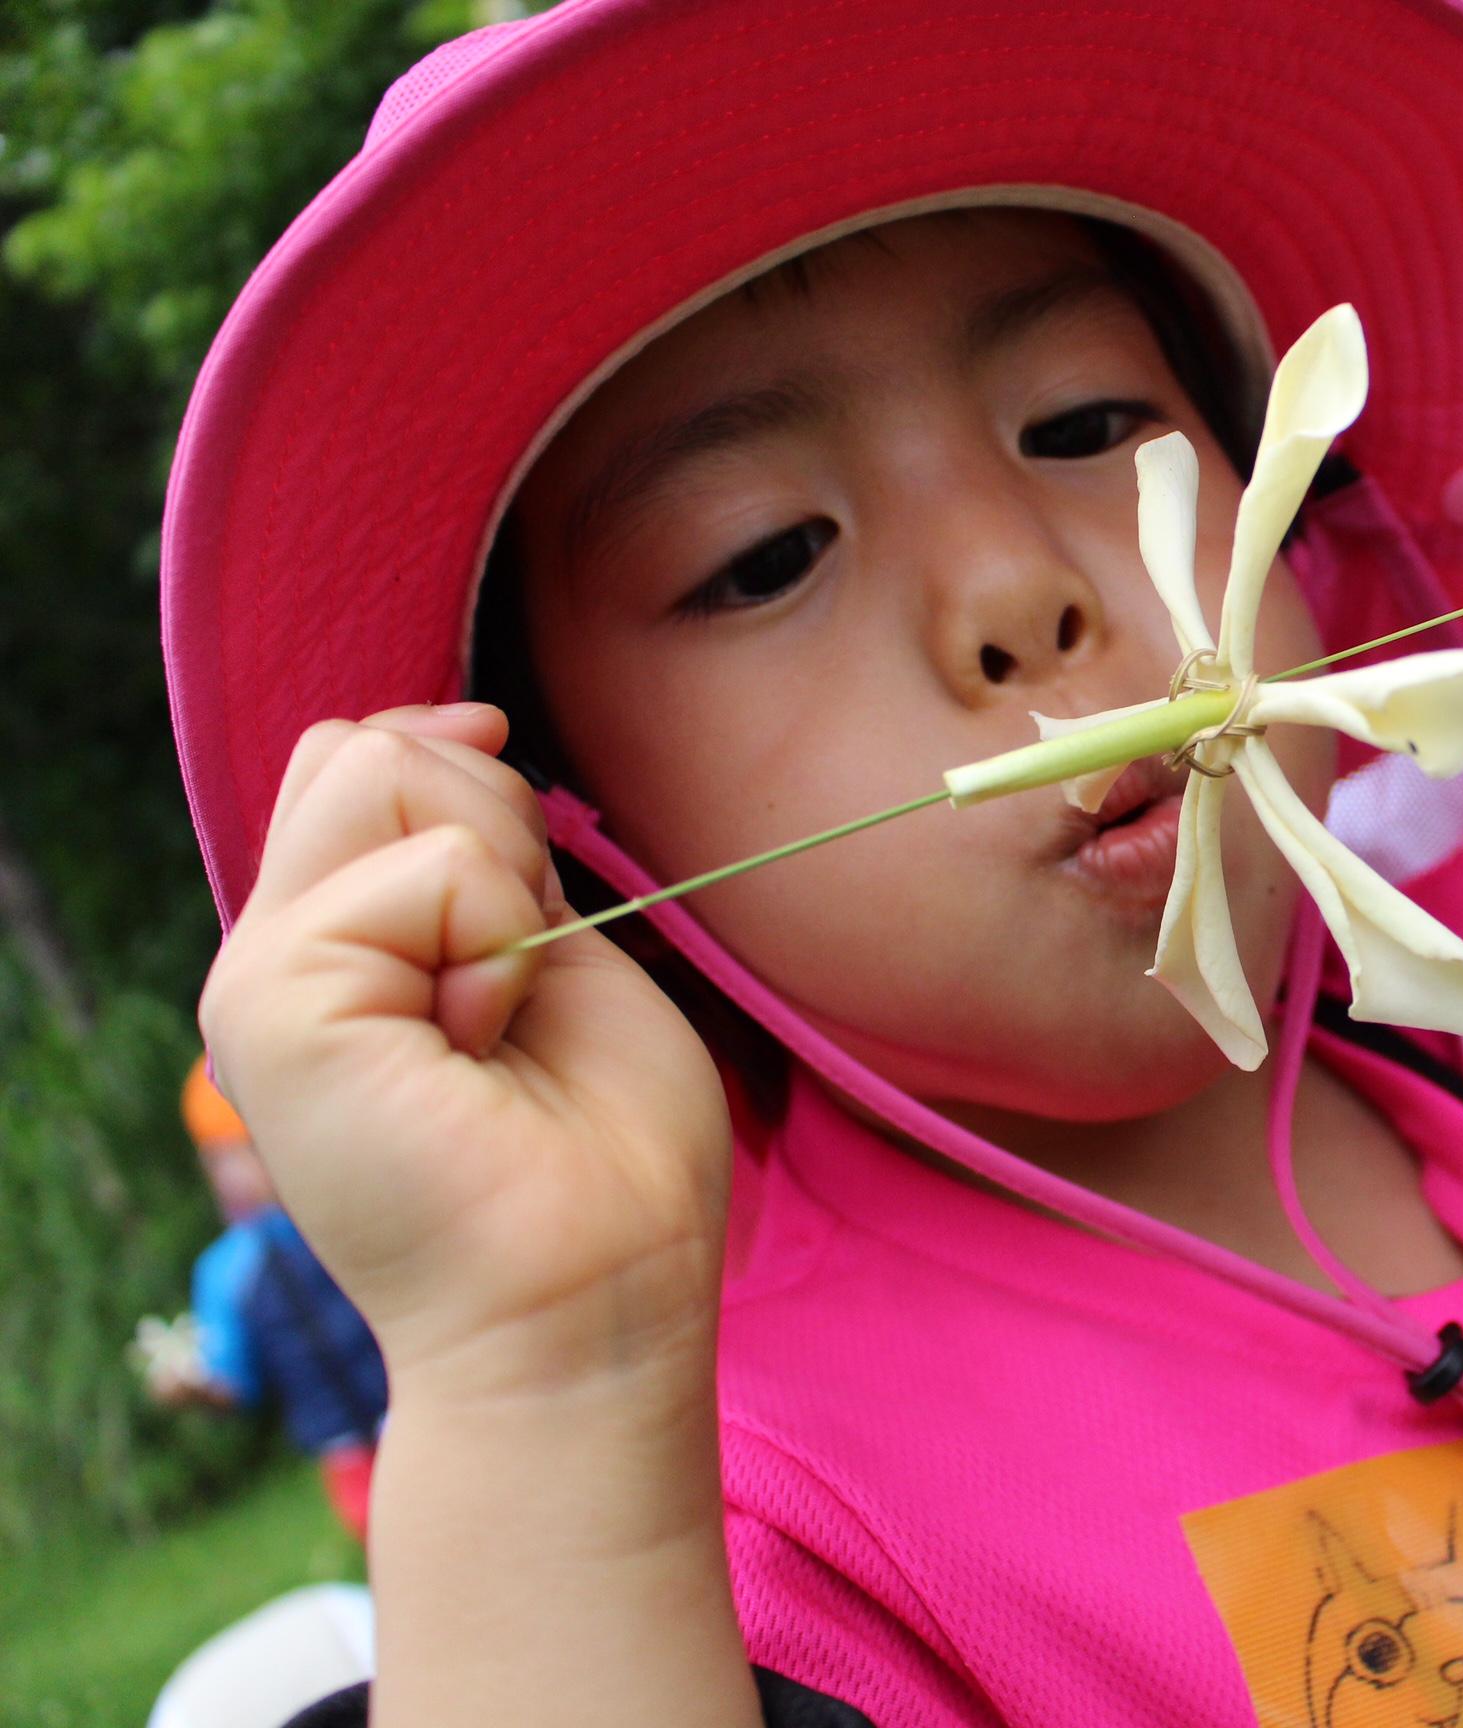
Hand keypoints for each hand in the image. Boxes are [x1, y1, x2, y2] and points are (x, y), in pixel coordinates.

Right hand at [198, 704, 730, 1407]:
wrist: (594, 1302)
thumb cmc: (604, 1156)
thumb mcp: (549, 951)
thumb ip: (484, 854)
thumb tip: (458, 721)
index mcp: (339, 945)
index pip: (365, 756)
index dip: (464, 770)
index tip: (532, 882)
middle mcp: (280, 954)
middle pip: (363, 747)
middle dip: (489, 821)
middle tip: (516, 977)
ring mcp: (262, 980)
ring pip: (377, 771)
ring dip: (496, 879)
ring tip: (498, 1012)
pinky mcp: (275, 1010)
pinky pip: (425, 870)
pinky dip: (498, 942)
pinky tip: (485, 1043)